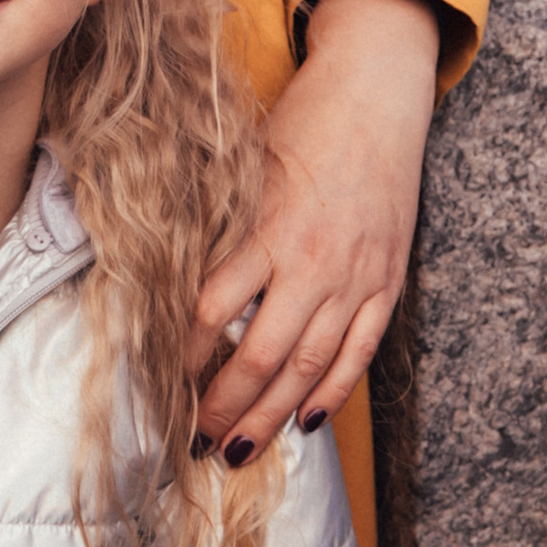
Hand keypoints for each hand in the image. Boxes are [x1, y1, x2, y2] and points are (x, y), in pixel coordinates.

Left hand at [193, 0, 437, 456]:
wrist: (375, 97)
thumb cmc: (299, 126)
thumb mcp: (243, 167)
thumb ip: (213, 224)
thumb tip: (161, 274)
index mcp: (269, 230)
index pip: (214, 310)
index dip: (183, 354)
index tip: (161, 381)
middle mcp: (313, 262)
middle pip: (261, 355)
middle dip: (225, 406)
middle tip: (196, 439)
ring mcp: (355, 278)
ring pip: (310, 367)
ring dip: (272, 415)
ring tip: (241, 449)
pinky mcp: (386, 283)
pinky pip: (360, 353)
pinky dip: (334, 392)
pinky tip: (307, 420)